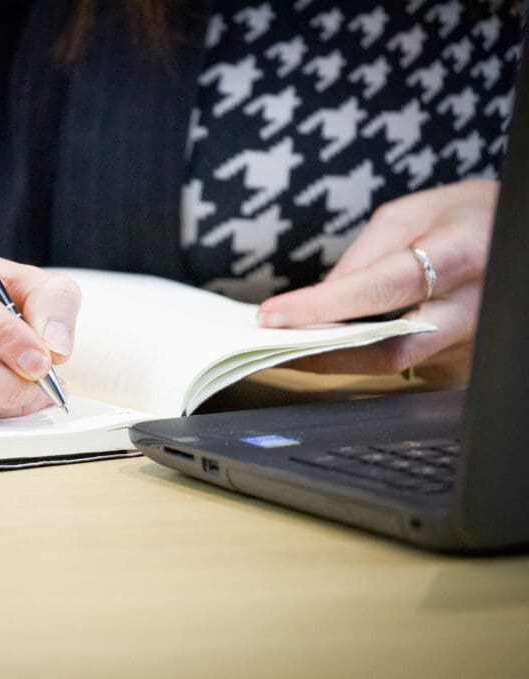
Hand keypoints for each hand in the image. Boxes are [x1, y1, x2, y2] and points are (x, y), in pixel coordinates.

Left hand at [256, 179, 498, 386]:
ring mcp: (472, 345)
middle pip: (389, 349)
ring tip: (287, 345)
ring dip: (335, 358)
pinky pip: (404, 365)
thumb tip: (316, 302)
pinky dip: (361, 357)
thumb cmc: (463, 218)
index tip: (272, 316)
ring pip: (394, 364)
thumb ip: (362, 258)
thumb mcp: (409, 216)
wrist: (514, 236)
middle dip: (323, 352)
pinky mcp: (463, 364)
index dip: (323, 306)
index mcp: (462, 257)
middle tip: (271, 346)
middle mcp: (474, 310)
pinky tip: (329, 346)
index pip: (382, 290)